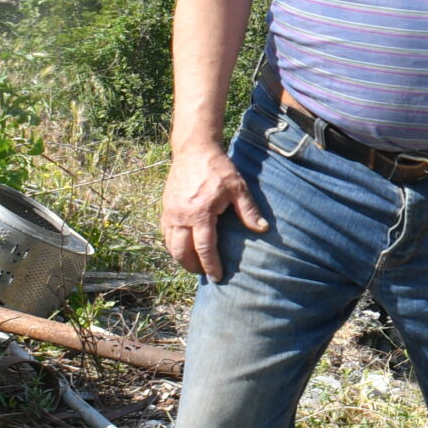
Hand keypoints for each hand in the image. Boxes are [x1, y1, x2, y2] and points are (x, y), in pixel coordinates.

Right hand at [159, 144, 268, 281]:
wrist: (194, 149)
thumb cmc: (218, 168)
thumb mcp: (238, 188)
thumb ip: (248, 211)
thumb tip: (262, 229)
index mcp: (200, 214)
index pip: (205, 248)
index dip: (211, 266)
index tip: (218, 277)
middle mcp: (181, 216)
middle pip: (182, 252)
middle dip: (192, 266)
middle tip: (204, 273)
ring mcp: (170, 212)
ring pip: (170, 244)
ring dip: (181, 257)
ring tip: (194, 263)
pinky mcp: (165, 207)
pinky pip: (165, 232)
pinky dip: (172, 244)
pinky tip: (182, 247)